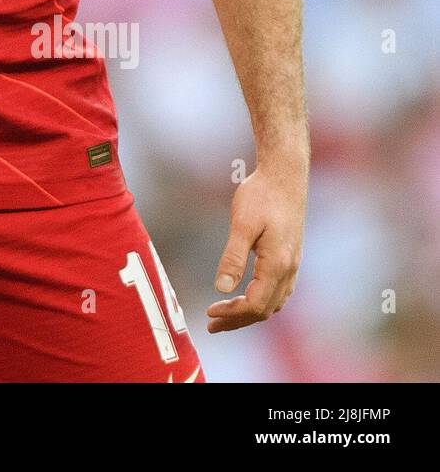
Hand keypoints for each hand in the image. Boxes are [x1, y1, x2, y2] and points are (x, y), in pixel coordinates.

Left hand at [208, 162, 305, 332]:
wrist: (285, 176)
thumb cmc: (261, 196)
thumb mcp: (242, 224)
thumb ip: (233, 257)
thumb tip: (221, 288)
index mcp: (278, 265)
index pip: (255, 305)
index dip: (232, 314)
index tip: (209, 312)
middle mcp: (289, 270)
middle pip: (265, 310)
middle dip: (238, 320)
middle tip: (212, 326)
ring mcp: (292, 265)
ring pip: (273, 303)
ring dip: (249, 313)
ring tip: (224, 316)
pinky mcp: (290, 257)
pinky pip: (278, 291)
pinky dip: (261, 301)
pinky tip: (245, 297)